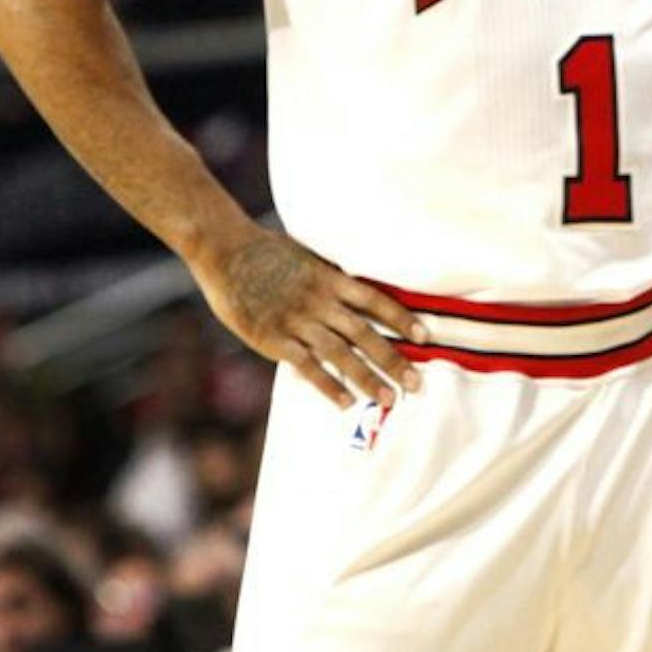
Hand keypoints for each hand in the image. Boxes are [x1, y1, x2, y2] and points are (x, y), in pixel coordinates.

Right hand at [188, 226, 425, 407]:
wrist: (226, 249)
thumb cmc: (267, 251)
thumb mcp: (308, 257)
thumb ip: (331, 276)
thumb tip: (356, 286)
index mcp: (331, 279)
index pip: (376, 301)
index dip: (402, 318)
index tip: (425, 337)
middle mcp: (320, 301)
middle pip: (365, 334)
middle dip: (392, 360)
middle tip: (415, 384)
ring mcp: (297, 321)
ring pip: (340, 354)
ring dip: (366, 378)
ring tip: (388, 398)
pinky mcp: (273, 338)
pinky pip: (306, 366)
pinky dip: (328, 384)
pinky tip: (345, 402)